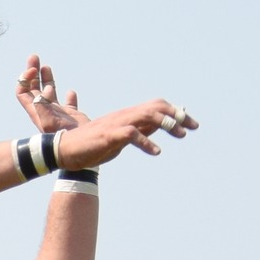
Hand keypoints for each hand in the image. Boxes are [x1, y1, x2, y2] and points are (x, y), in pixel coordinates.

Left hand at [16, 55, 88, 132]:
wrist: (81, 150)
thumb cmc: (63, 139)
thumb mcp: (49, 123)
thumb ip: (42, 107)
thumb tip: (42, 92)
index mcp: (36, 112)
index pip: (23, 93)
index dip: (25, 79)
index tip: (33, 69)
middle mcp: (45, 112)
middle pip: (34, 90)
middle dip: (33, 73)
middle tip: (34, 57)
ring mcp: (58, 114)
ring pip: (49, 93)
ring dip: (47, 80)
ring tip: (46, 66)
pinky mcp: (72, 117)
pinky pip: (69, 105)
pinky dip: (70, 97)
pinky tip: (71, 92)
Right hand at [58, 98, 198, 166]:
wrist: (66, 150)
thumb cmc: (93, 145)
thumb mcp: (122, 137)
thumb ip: (141, 129)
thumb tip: (162, 126)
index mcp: (129, 115)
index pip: (158, 106)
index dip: (176, 112)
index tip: (192, 123)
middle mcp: (126, 115)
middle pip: (157, 107)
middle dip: (177, 115)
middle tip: (193, 127)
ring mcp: (117, 124)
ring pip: (147, 115)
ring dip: (166, 123)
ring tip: (181, 134)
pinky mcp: (109, 136)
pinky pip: (132, 134)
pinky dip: (146, 142)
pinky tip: (157, 152)